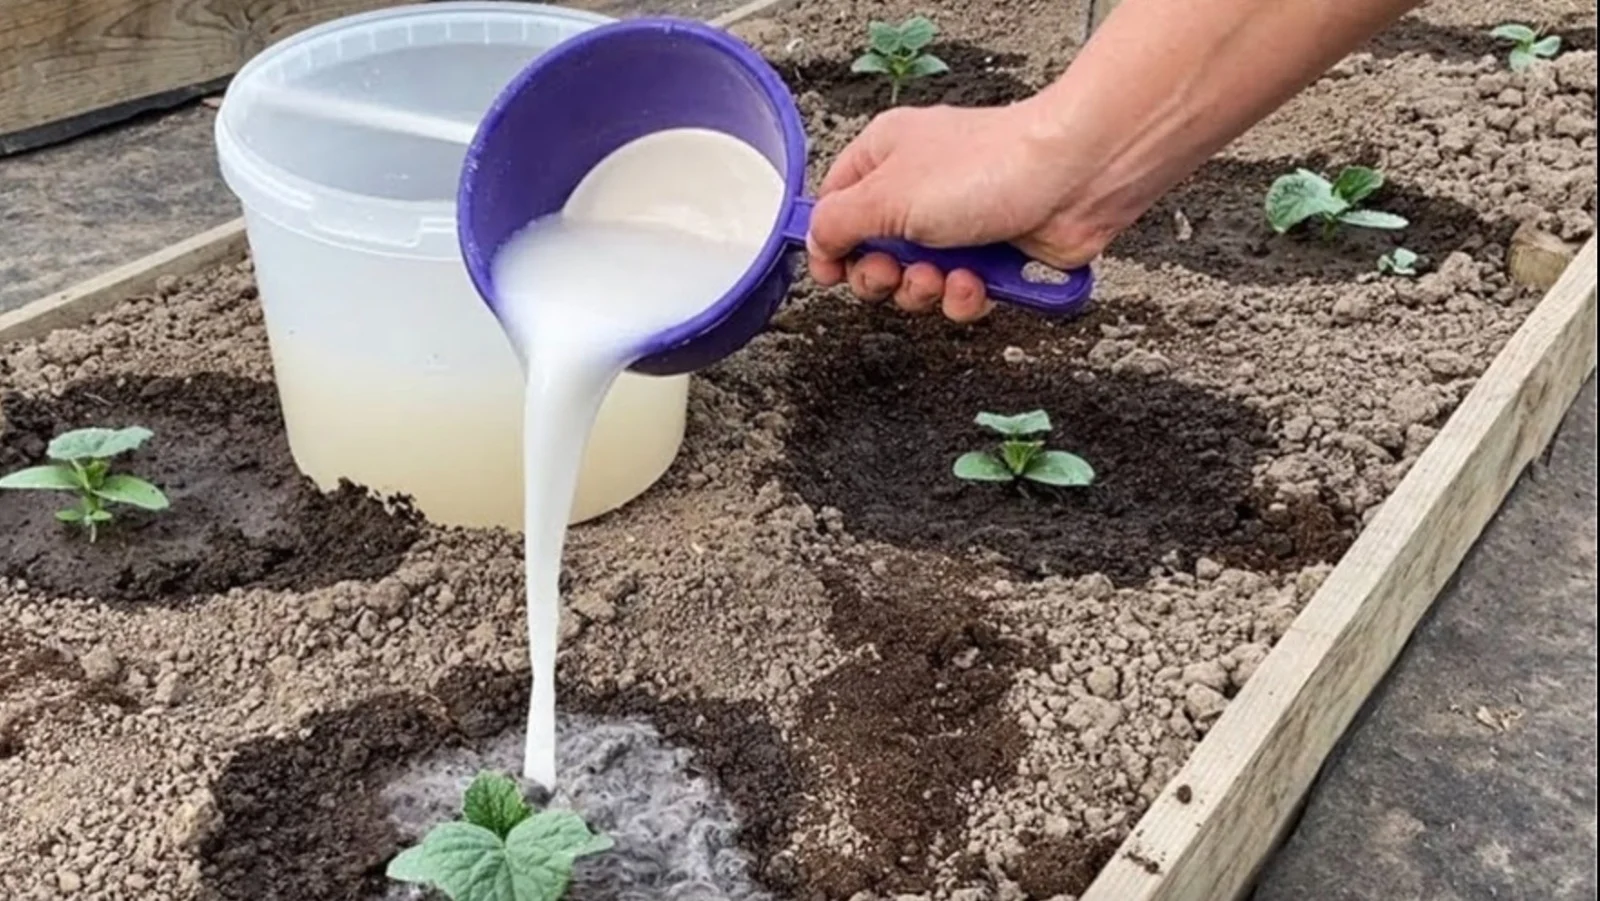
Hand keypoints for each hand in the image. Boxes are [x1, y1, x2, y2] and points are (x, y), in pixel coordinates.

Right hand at [805, 101, 1119, 322]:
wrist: (1074, 179)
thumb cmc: (988, 166)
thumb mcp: (886, 194)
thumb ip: (836, 224)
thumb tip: (814, 244)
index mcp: (886, 157)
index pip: (835, 206)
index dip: (829, 244)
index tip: (831, 270)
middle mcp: (919, 189)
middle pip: (873, 255)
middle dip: (882, 276)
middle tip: (894, 270)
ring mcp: (959, 224)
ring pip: (916, 283)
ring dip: (925, 290)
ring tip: (943, 274)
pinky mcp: (994, 257)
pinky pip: (960, 296)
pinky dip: (966, 296)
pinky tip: (980, 280)